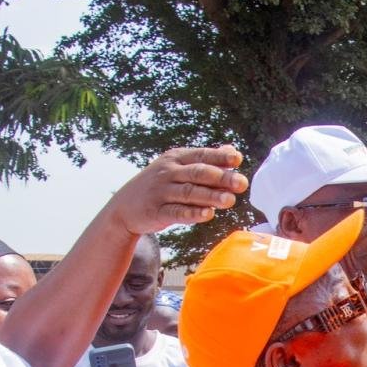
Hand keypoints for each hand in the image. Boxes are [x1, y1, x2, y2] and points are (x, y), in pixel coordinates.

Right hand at [103, 146, 247, 233]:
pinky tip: (208, 214)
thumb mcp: (177, 168)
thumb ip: (205, 161)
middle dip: (221, 178)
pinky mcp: (156, 212)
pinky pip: (176, 212)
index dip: (219, 157)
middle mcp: (168, 172)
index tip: (238, 159)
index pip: (201, 155)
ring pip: (188, 193)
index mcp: (175, 159)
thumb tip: (233, 151)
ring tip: (230, 200)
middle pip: (197, 173)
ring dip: (210, 196)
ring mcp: (161, 192)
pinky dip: (192, 213)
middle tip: (241, 183)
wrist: (125, 207)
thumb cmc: (160, 186)